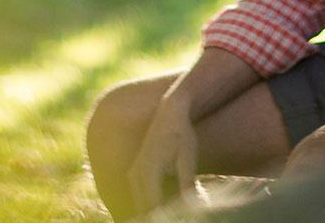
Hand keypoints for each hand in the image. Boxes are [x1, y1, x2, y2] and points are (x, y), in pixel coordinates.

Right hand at [127, 96, 197, 213]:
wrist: (170, 112)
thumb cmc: (182, 134)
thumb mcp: (188, 158)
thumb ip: (187, 183)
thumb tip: (192, 206)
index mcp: (148, 172)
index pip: (153, 207)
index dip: (167, 218)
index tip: (181, 219)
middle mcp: (135, 175)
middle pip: (144, 209)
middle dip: (160, 217)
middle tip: (180, 217)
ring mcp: (132, 174)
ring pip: (141, 205)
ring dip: (156, 211)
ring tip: (176, 212)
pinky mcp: (134, 174)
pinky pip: (141, 197)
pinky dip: (154, 204)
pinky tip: (171, 202)